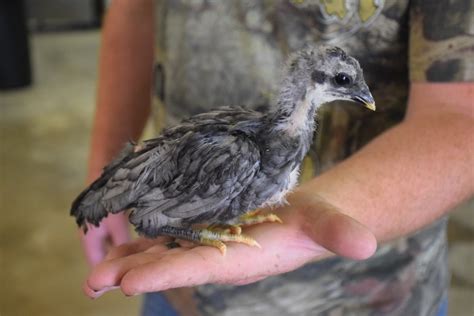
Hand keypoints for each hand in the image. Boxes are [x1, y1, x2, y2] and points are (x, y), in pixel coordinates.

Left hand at [83, 195, 376, 297]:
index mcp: (244, 258)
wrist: (304, 222)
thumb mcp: (330, 223)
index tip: (131, 281)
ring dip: (131, 261)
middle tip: (94, 281)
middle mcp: (220, 258)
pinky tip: (120, 245)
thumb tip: (365, 245)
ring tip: (94, 273)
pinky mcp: (206, 232)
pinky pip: (171, 237)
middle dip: (136, 273)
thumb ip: (342, 233)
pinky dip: (145, 242)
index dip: (168, 271)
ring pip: (166, 253)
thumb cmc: (314, 222)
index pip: (201, 267)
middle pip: (173, 264)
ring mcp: (210, 245)